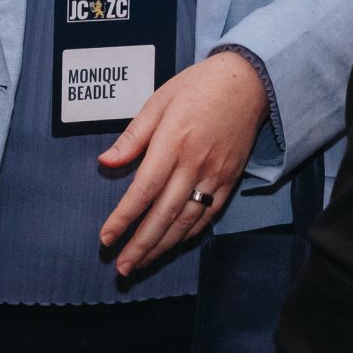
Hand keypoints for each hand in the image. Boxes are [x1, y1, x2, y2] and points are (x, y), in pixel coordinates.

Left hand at [97, 49, 269, 276]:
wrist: (247, 83)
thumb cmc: (197, 87)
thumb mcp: (158, 101)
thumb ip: (132, 137)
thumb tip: (104, 162)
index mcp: (172, 143)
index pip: (143, 190)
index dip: (123, 218)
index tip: (106, 238)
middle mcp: (194, 164)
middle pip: (164, 215)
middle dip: (140, 245)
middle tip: (121, 269)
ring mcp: (214, 176)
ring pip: (186, 222)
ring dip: (162, 247)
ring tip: (141, 264)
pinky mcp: (229, 181)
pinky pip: (207, 216)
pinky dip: (188, 235)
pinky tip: (171, 245)